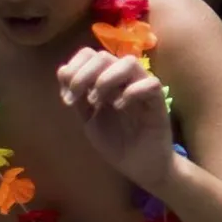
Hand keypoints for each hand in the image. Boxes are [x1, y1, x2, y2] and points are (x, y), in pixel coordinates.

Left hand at [54, 48, 178, 191]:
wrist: (140, 166)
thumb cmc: (117, 141)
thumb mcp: (88, 119)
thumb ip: (78, 97)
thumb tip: (62, 71)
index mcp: (107, 81)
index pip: (91, 55)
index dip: (75, 67)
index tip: (66, 95)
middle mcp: (125, 80)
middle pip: (105, 56)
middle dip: (84, 74)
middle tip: (78, 98)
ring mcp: (142, 88)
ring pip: (129, 62)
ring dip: (106, 78)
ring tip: (97, 101)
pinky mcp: (159, 101)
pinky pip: (151, 83)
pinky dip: (131, 91)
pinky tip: (119, 106)